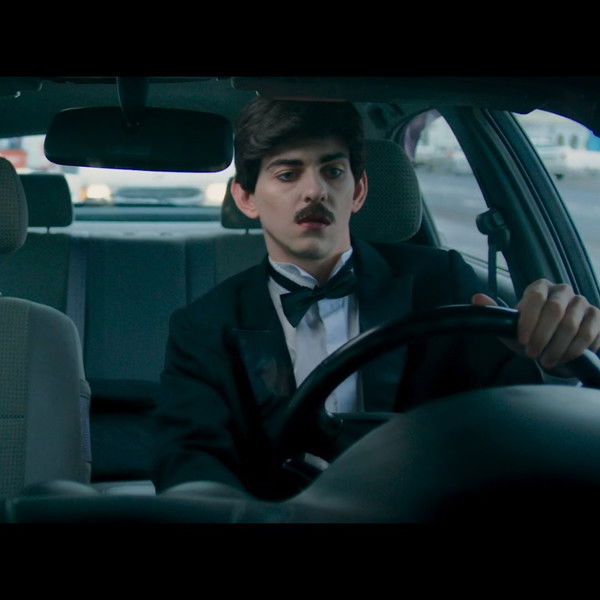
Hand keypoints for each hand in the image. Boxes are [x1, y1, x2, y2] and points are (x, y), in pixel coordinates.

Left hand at [472, 279, 599, 369]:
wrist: (554, 346)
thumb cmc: (530, 334)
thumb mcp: (511, 327)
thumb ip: (495, 313)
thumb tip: (476, 298)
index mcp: (540, 288)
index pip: (535, 298)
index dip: (529, 320)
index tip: (522, 340)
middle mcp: (563, 291)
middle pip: (555, 310)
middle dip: (542, 337)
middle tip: (533, 355)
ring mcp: (582, 303)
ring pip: (573, 325)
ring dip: (558, 347)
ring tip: (547, 361)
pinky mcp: (598, 317)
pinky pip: (591, 334)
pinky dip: (577, 350)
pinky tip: (566, 358)